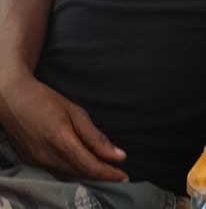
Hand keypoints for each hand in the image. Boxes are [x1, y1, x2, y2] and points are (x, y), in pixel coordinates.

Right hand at [0, 75, 127, 180]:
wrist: (11, 98)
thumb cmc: (45, 100)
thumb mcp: (76, 113)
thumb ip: (96, 137)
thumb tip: (118, 155)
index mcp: (61, 141)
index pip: (89, 165)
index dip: (108, 174)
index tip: (124, 177)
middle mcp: (47, 156)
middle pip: (79, 173)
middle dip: (100, 176)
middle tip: (118, 175)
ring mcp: (36, 161)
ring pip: (68, 175)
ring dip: (87, 175)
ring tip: (104, 172)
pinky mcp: (30, 161)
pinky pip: (56, 171)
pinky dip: (72, 171)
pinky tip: (82, 166)